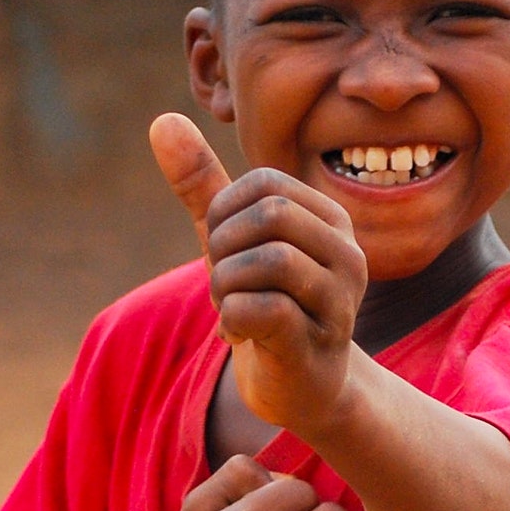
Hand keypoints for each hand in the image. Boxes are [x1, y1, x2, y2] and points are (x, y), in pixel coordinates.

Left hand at [149, 113, 367, 437]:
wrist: (302, 389)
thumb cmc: (268, 307)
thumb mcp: (231, 243)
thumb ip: (203, 186)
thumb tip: (162, 120)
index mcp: (331, 220)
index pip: (264, 185)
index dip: (225, 213)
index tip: (224, 252)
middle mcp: (348, 253)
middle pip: (269, 216)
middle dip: (224, 249)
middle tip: (223, 283)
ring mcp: (340, 301)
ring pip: (267, 262)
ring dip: (226, 287)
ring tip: (230, 310)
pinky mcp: (317, 344)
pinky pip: (261, 310)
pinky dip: (231, 318)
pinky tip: (239, 334)